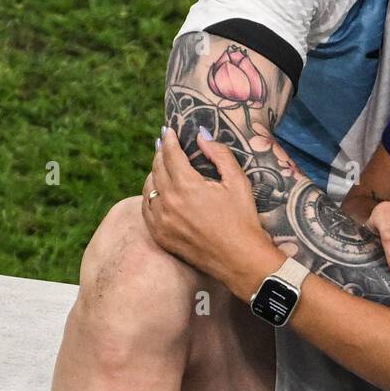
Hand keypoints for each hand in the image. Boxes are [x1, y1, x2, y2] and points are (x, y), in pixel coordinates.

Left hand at [142, 126, 280, 296]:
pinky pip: (146, 209)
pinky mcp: (160, 236)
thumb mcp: (238, 182)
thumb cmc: (243, 219)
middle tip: (164, 144)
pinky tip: (157, 192)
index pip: (170, 155)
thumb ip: (219, 154)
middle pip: (156, 169)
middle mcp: (168, 202)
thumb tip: (201, 136)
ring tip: (161, 166)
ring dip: (153, 173)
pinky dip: (150, 196)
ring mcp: (161, 221)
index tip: (168, 131)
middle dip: (160, 154)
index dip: (169, 140)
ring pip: (148, 188)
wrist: (240, 260)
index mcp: (187, 186)